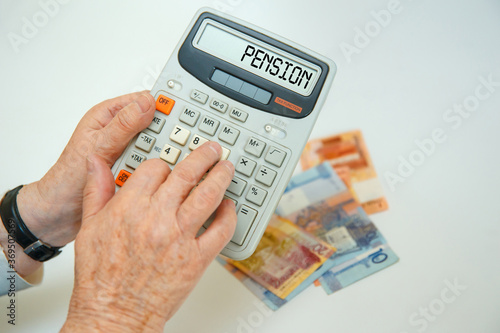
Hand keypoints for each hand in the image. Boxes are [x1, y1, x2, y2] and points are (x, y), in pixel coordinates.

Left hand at [16, 92, 155, 246]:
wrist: (59, 214)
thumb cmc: (66, 178)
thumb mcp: (98, 146)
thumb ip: (123, 125)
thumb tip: (147, 103)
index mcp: (109, 117)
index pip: (143, 101)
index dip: (163, 105)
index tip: (179, 115)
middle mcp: (119, 133)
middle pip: (155, 126)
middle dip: (164, 137)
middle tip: (168, 148)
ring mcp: (126, 152)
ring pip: (156, 149)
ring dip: (158, 159)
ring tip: (156, 167)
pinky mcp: (131, 170)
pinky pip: (151, 168)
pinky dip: (153, 174)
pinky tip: (152, 180)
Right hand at [61, 142, 236, 331]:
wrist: (114, 313)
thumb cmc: (100, 276)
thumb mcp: (89, 227)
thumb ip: (96, 190)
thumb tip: (96, 163)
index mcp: (130, 206)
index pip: (156, 167)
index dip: (164, 163)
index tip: (169, 166)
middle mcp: (157, 218)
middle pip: (187, 174)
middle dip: (204, 157)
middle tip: (213, 150)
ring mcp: (180, 238)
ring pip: (209, 195)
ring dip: (222, 177)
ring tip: (227, 168)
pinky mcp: (197, 259)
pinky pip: (221, 231)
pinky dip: (229, 215)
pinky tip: (229, 207)